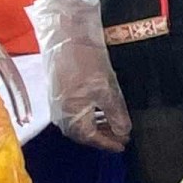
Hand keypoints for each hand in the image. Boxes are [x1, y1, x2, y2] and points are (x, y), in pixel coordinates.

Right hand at [25, 0, 131, 152]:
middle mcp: (61, 116)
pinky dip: (91, 115)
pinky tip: (103, 110)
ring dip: (99, 125)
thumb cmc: (86, 63)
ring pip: (80, 122)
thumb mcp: (107, 90)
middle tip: (123, 136)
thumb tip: (124, 132)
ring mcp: (58, 105)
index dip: (108, 143)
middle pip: (84, 133)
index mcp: (71, 118)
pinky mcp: (59, 94)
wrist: (65, 36)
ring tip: (117, 124)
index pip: (91, 138)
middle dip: (104, 135)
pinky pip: (76, 112)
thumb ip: (116, 114)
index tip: (123, 145)